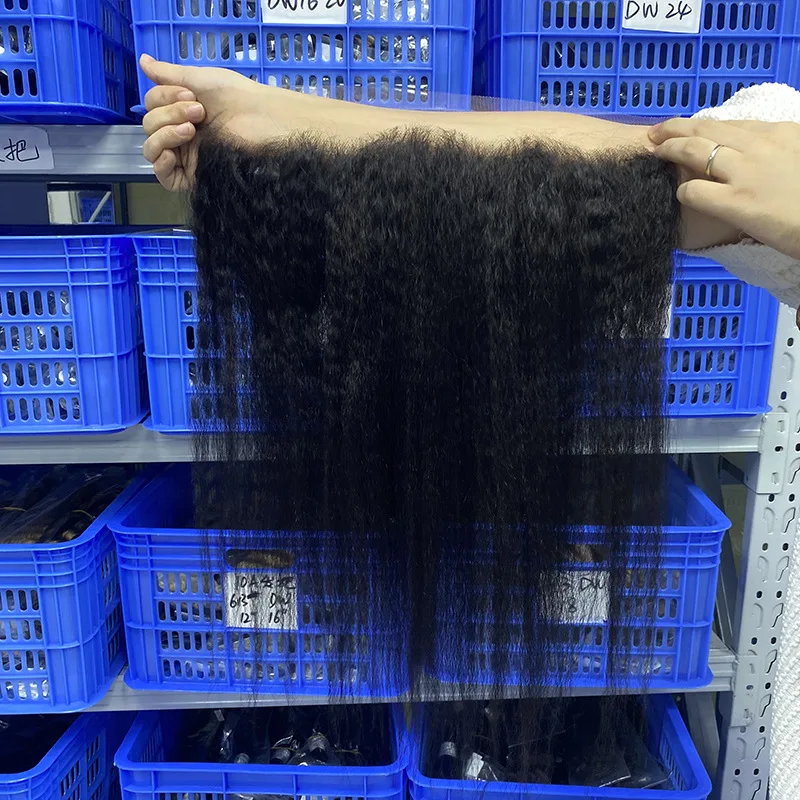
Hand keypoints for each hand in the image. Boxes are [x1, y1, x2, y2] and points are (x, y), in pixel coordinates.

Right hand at [139, 55, 293, 190]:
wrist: (260, 119)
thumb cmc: (235, 96)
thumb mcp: (197, 79)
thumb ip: (168, 74)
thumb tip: (143, 60)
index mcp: (180, 111)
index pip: (151, 107)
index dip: (162, 99)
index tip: (189, 94)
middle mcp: (181, 133)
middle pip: (149, 126)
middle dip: (168, 115)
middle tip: (198, 111)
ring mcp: (186, 156)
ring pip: (152, 150)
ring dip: (164, 135)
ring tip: (190, 130)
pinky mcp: (193, 176)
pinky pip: (163, 176)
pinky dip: (161, 164)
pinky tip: (171, 154)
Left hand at [649, 118, 799, 258]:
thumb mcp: (799, 158)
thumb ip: (778, 152)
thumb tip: (759, 157)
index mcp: (780, 133)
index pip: (731, 124)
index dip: (704, 125)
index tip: (687, 128)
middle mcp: (760, 146)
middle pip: (707, 129)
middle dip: (676, 128)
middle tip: (656, 132)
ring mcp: (745, 173)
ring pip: (694, 151)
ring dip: (670, 149)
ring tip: (654, 152)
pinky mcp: (736, 203)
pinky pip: (695, 191)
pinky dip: (682, 191)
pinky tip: (678, 195)